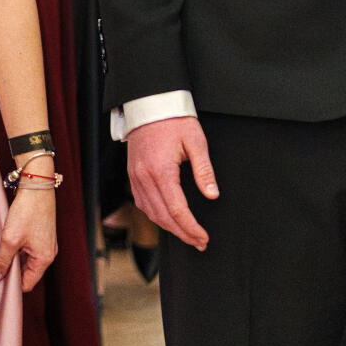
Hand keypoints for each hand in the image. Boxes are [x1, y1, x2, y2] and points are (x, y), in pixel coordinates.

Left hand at [0, 181, 59, 291]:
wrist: (37, 185)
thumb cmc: (27, 212)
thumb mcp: (10, 239)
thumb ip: (2, 261)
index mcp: (44, 259)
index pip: (28, 284)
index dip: (12, 286)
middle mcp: (49, 253)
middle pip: (28, 273)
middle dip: (12, 272)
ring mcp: (46, 243)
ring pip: (28, 260)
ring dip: (14, 260)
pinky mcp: (42, 233)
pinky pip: (29, 249)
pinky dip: (18, 250)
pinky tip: (6, 243)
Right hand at [127, 115, 218, 250]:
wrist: (149, 104)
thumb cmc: (173, 120)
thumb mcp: (195, 141)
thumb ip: (204, 170)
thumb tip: (212, 194)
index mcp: (161, 171)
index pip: (176, 210)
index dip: (191, 228)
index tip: (203, 238)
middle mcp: (144, 178)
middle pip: (163, 217)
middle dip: (182, 233)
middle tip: (199, 242)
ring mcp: (135, 177)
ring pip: (151, 213)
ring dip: (169, 228)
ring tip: (187, 234)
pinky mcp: (133, 175)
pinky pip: (142, 203)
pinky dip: (156, 215)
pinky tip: (168, 219)